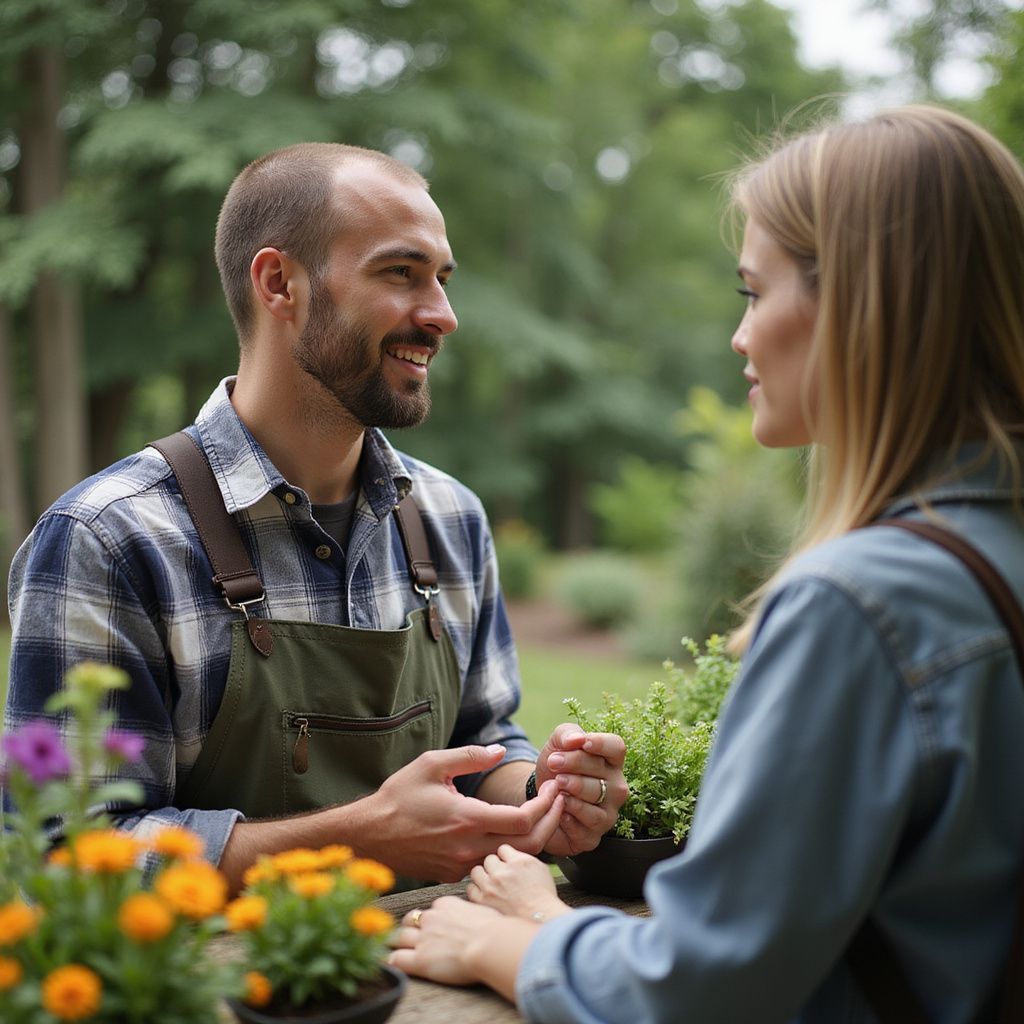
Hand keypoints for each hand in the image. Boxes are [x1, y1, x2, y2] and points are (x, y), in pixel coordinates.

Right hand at [357, 744, 564, 880]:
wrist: (368, 835)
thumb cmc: (398, 796)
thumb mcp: (432, 765)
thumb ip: (470, 756)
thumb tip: (501, 752)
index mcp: (467, 819)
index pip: (523, 820)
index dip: (546, 805)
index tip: (554, 788)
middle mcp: (469, 848)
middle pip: (529, 845)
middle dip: (551, 822)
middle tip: (560, 801)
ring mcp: (461, 866)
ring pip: (511, 858)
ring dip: (533, 838)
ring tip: (543, 813)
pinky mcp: (453, 875)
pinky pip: (490, 864)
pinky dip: (508, 849)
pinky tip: (512, 829)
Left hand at [391, 897, 502, 986]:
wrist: (490, 943)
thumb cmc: (495, 929)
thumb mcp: (482, 911)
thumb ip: (471, 912)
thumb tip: (477, 917)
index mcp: (446, 905)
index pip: (431, 911)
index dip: (431, 920)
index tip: (434, 928)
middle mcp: (431, 918)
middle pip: (410, 920)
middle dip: (409, 927)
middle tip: (410, 937)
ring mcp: (423, 939)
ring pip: (399, 937)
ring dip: (398, 943)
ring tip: (396, 949)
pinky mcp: (420, 960)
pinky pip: (397, 960)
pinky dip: (392, 962)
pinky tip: (390, 964)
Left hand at [467, 844, 570, 921]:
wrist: (540, 919)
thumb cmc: (543, 896)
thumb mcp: (540, 868)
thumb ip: (523, 857)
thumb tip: (512, 855)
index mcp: (517, 861)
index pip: (502, 849)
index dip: (505, 857)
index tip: (507, 864)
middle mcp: (502, 872)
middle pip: (489, 859)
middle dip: (494, 866)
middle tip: (501, 876)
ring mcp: (491, 886)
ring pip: (476, 871)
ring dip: (483, 876)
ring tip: (491, 884)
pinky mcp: (483, 900)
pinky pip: (470, 888)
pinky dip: (476, 889)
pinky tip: (485, 893)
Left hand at [535, 724, 627, 856]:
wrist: (539, 798)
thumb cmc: (556, 768)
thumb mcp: (557, 744)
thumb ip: (567, 734)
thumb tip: (576, 739)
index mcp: (611, 762)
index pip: (617, 748)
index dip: (602, 744)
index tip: (583, 742)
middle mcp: (616, 788)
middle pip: (602, 772)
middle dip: (575, 764)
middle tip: (553, 763)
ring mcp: (608, 813)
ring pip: (595, 798)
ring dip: (571, 789)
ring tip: (555, 785)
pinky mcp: (593, 836)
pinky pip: (585, 825)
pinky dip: (568, 815)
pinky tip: (558, 808)